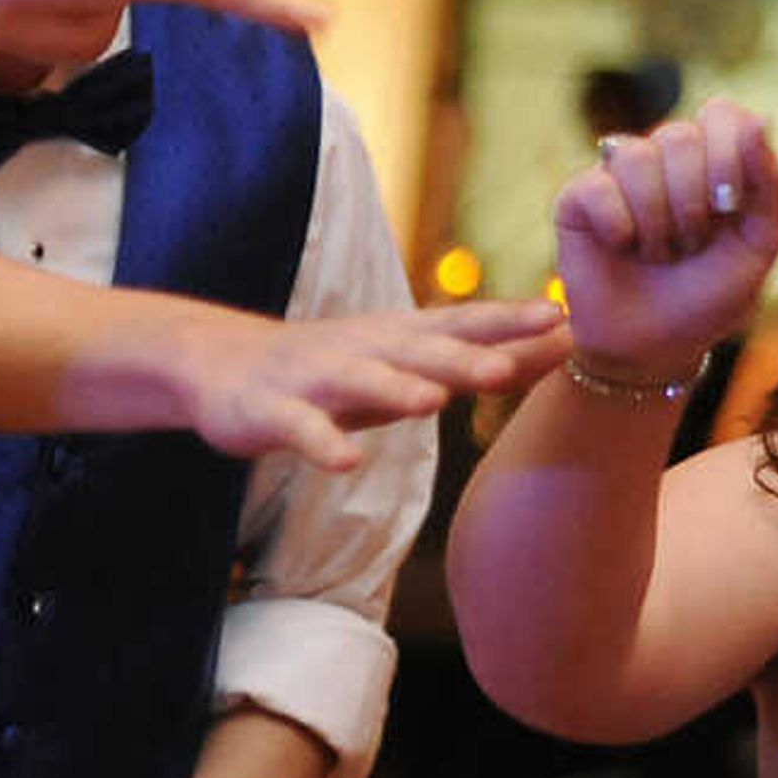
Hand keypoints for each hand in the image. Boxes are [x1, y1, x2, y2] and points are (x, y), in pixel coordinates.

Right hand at [181, 299, 570, 470]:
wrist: (219, 362)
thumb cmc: (332, 366)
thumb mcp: (403, 360)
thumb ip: (474, 356)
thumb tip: (558, 347)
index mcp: (396, 339)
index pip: (460, 325)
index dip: (505, 322)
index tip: (558, 316)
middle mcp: (361, 350)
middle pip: (417, 353)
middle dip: (462, 360)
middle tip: (507, 369)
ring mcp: (315, 378)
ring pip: (360, 382)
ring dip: (394, 389)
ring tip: (431, 403)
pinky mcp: (273, 410)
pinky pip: (301, 428)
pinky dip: (323, 443)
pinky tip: (346, 461)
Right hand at [553, 97, 777, 379]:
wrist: (653, 348)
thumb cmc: (708, 297)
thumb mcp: (759, 246)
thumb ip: (769, 184)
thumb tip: (757, 120)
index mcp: (713, 159)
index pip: (722, 114)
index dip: (727, 155)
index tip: (729, 208)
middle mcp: (665, 158)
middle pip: (679, 136)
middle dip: (692, 203)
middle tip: (691, 245)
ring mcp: (618, 174)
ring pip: (638, 159)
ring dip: (657, 222)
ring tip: (658, 253)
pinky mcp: (577, 197)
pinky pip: (598, 188)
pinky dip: (619, 228)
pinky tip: (622, 248)